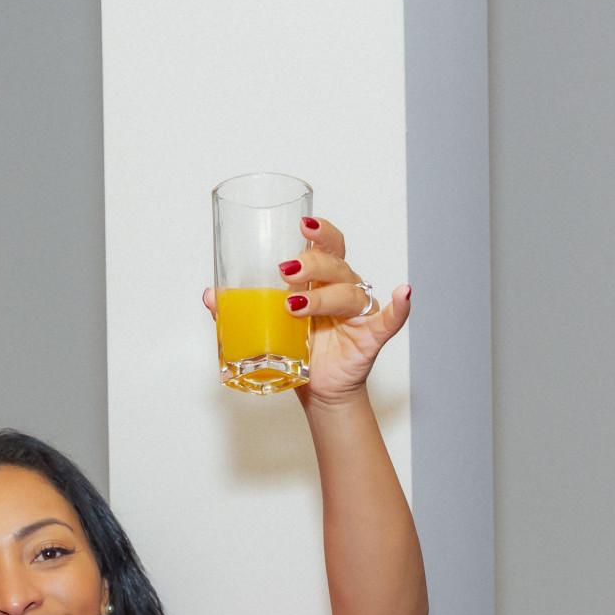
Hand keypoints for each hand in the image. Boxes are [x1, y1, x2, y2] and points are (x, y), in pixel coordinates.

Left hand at [202, 215, 408, 406]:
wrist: (317, 389)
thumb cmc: (296, 348)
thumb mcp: (266, 325)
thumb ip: (242, 308)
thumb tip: (210, 296)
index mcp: (323, 279)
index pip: (327, 245)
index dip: (319, 231)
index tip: (301, 224)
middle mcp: (344, 289)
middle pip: (336, 266)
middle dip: (313, 264)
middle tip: (286, 271)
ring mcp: (359, 313)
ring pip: (350, 294)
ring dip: (325, 297)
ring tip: (296, 307)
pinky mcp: (370, 337)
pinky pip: (390, 320)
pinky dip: (399, 307)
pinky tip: (403, 294)